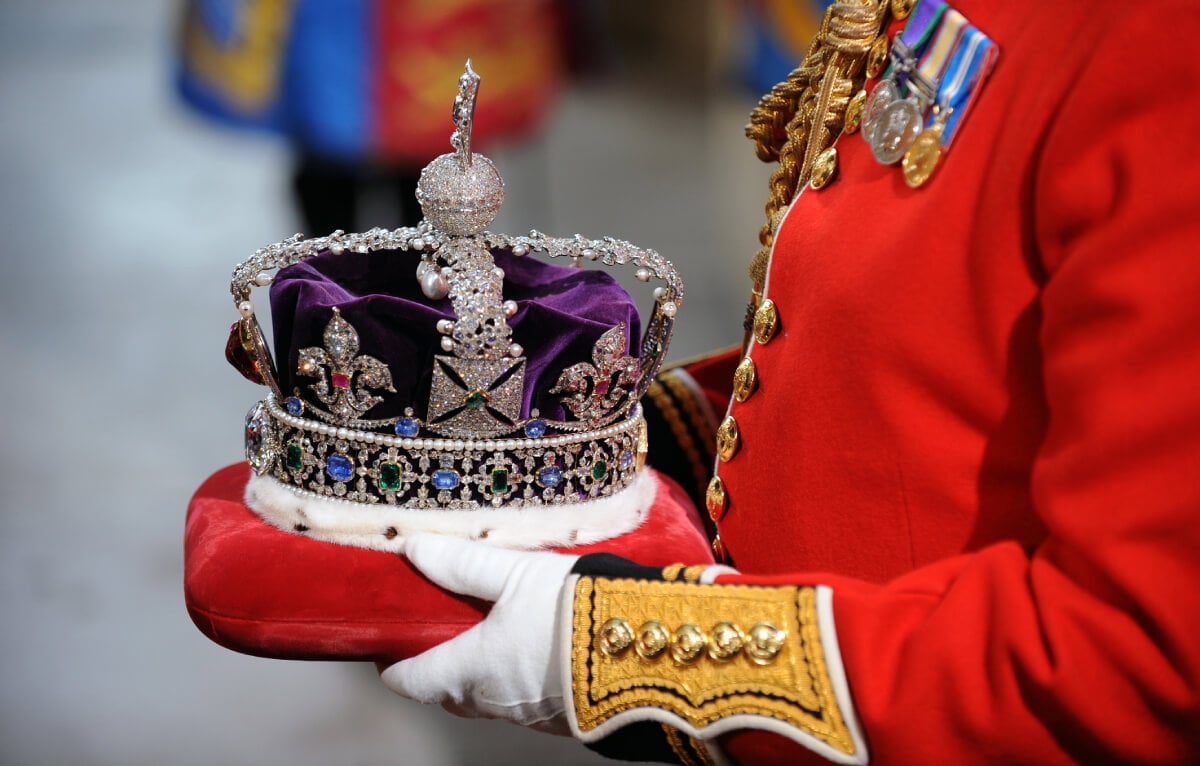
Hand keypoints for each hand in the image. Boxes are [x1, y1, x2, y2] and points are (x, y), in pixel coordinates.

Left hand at [380, 534, 578, 734]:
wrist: (643, 651)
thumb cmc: (571, 611)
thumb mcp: (515, 574)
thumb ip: (462, 563)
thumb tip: (414, 550)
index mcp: (470, 669)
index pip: (411, 681)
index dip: (393, 666)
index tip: (386, 648)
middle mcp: (494, 701)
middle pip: (448, 694)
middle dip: (436, 669)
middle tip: (436, 635)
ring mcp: (531, 715)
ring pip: (489, 698)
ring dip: (480, 674)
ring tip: (490, 635)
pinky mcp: (565, 716)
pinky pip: (526, 701)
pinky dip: (518, 678)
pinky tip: (537, 649)